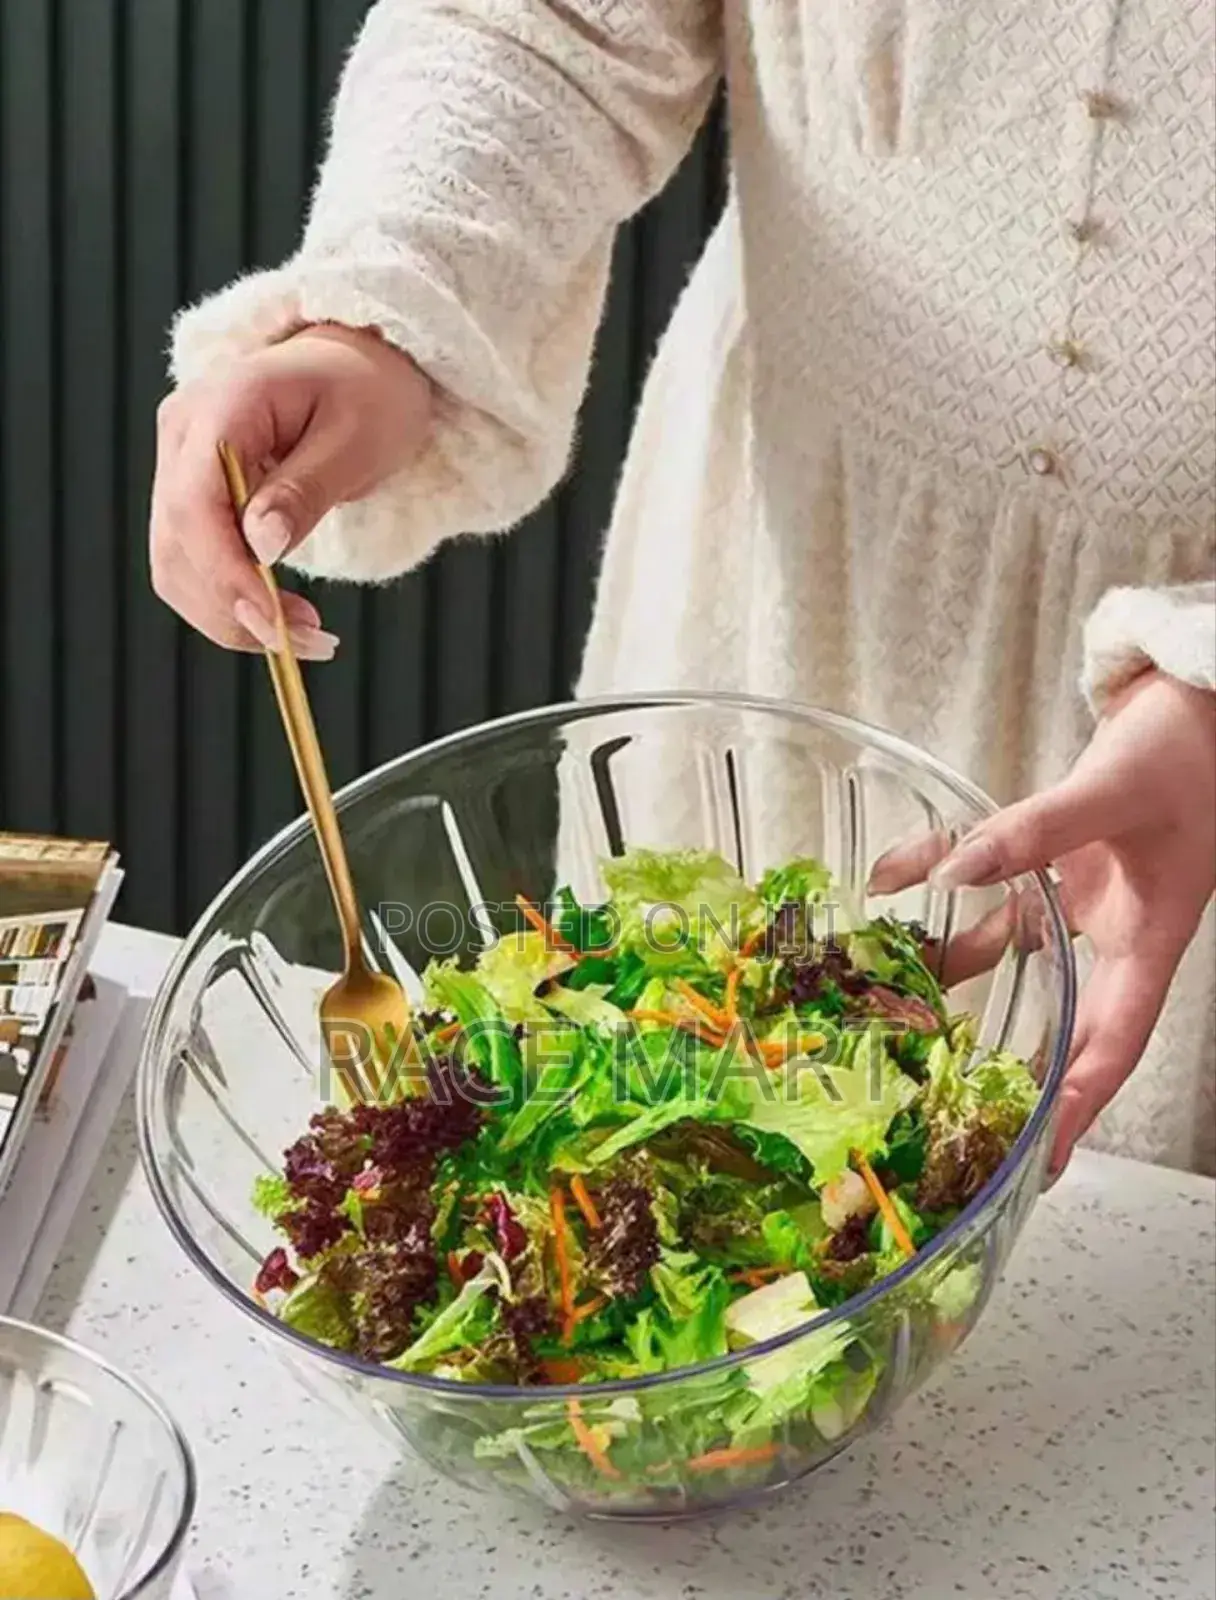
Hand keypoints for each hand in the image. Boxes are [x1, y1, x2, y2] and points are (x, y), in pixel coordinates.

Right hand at [150, 323, 432, 656]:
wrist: (356, 363)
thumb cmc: (367, 390)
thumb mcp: (357, 437)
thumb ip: (306, 490)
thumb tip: (261, 546)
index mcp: (221, 405)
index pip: (196, 505)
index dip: (229, 575)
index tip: (278, 623)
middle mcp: (182, 433)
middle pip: (177, 543)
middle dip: (235, 608)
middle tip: (309, 642)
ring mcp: (177, 463)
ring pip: (174, 564)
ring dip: (229, 616)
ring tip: (301, 637)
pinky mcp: (190, 493)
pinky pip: (190, 561)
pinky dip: (227, 601)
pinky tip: (276, 617)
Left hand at [869, 671, 1215, 1178]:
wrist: (1200, 687)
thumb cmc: (1188, 746)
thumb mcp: (1114, 792)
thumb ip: (1034, 832)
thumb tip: (954, 873)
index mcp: (1150, 941)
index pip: (1113, 1047)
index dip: (1077, 1109)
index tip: (1041, 1164)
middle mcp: (1111, 930)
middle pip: (1056, 1017)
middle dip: (1006, 1065)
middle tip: (945, 1110)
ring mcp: (1081, 893)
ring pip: (1008, 950)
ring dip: (950, 971)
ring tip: (885, 1006)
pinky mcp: (1053, 854)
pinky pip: (988, 877)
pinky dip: (940, 875)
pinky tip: (890, 881)